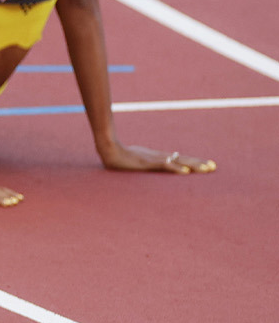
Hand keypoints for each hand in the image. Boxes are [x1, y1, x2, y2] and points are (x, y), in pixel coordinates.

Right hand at [101, 143, 215, 173]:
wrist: (110, 150)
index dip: (194, 161)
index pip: (181, 158)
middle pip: (183, 159)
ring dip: (193, 165)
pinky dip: (176, 168)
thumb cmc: (122, 156)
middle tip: (213, 167)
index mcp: (159, 156)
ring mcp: (155, 159)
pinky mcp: (148, 163)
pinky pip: (164, 166)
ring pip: (178, 161)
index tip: (208, 165)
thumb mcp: (140, 159)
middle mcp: (160, 156)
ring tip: (206, 169)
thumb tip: (159, 163)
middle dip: (199, 163)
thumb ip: (150, 162)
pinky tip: (185, 171)